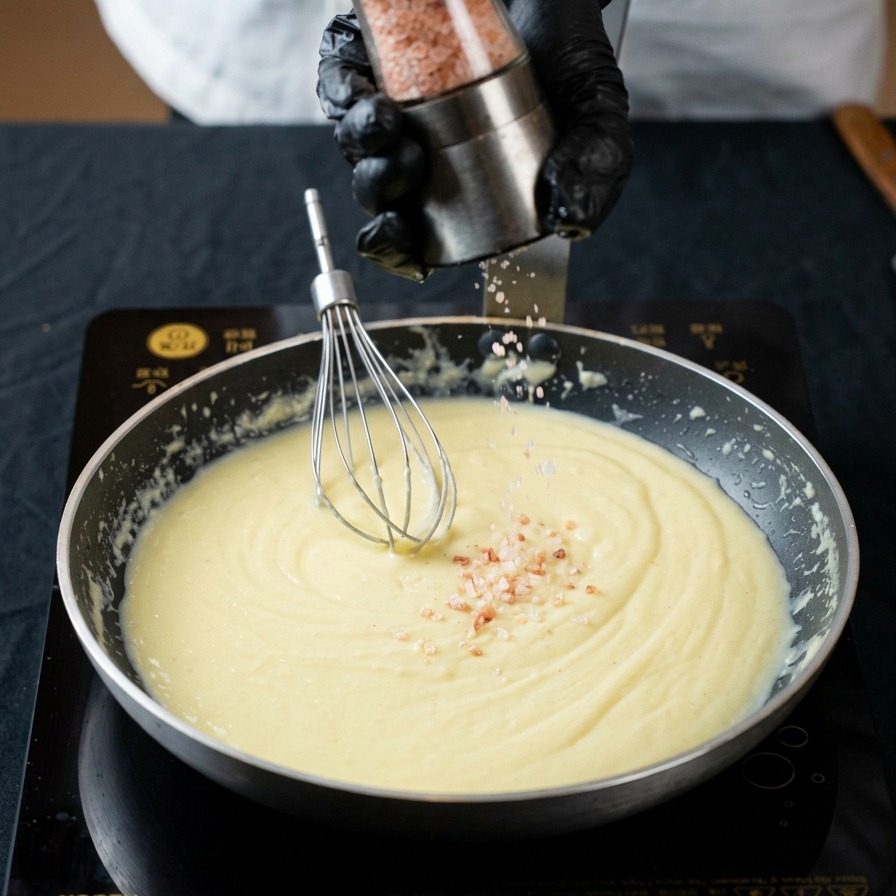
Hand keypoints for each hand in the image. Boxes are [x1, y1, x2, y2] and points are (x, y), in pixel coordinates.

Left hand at [317, 2, 632, 280]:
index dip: (399, 250)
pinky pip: (337, 86)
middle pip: (378, 193)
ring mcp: (393, 108)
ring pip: (353, 145)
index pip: (416, 236)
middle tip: (410, 168)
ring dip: (362, 146)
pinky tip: (371, 96)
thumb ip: (595, 174)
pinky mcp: (369, 59)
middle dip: (381, 192)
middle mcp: (422, 152)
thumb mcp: (597, 117)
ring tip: (391, 126)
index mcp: (462, 186)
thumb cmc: (566, 53)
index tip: (403, 244)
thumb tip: (568, 222)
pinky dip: (345, 95)